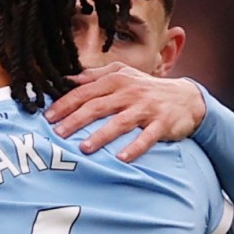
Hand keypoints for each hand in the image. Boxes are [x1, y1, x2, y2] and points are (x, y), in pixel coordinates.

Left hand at [45, 64, 206, 161]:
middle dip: (76, 120)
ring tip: (84, 148)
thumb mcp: (122, 74)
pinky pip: (147, 137)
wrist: (186, 97)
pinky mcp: (162, 123)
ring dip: (102, 135)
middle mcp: (130, 92)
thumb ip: (95, 76)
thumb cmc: (146, 88)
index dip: (65, 104)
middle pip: (98, 106)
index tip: (48, 117)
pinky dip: (134, 147)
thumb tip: (67, 78)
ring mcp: (147, 107)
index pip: (85, 92)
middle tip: (58, 134)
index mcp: (116, 80)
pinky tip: (121, 158)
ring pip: (121, 122)